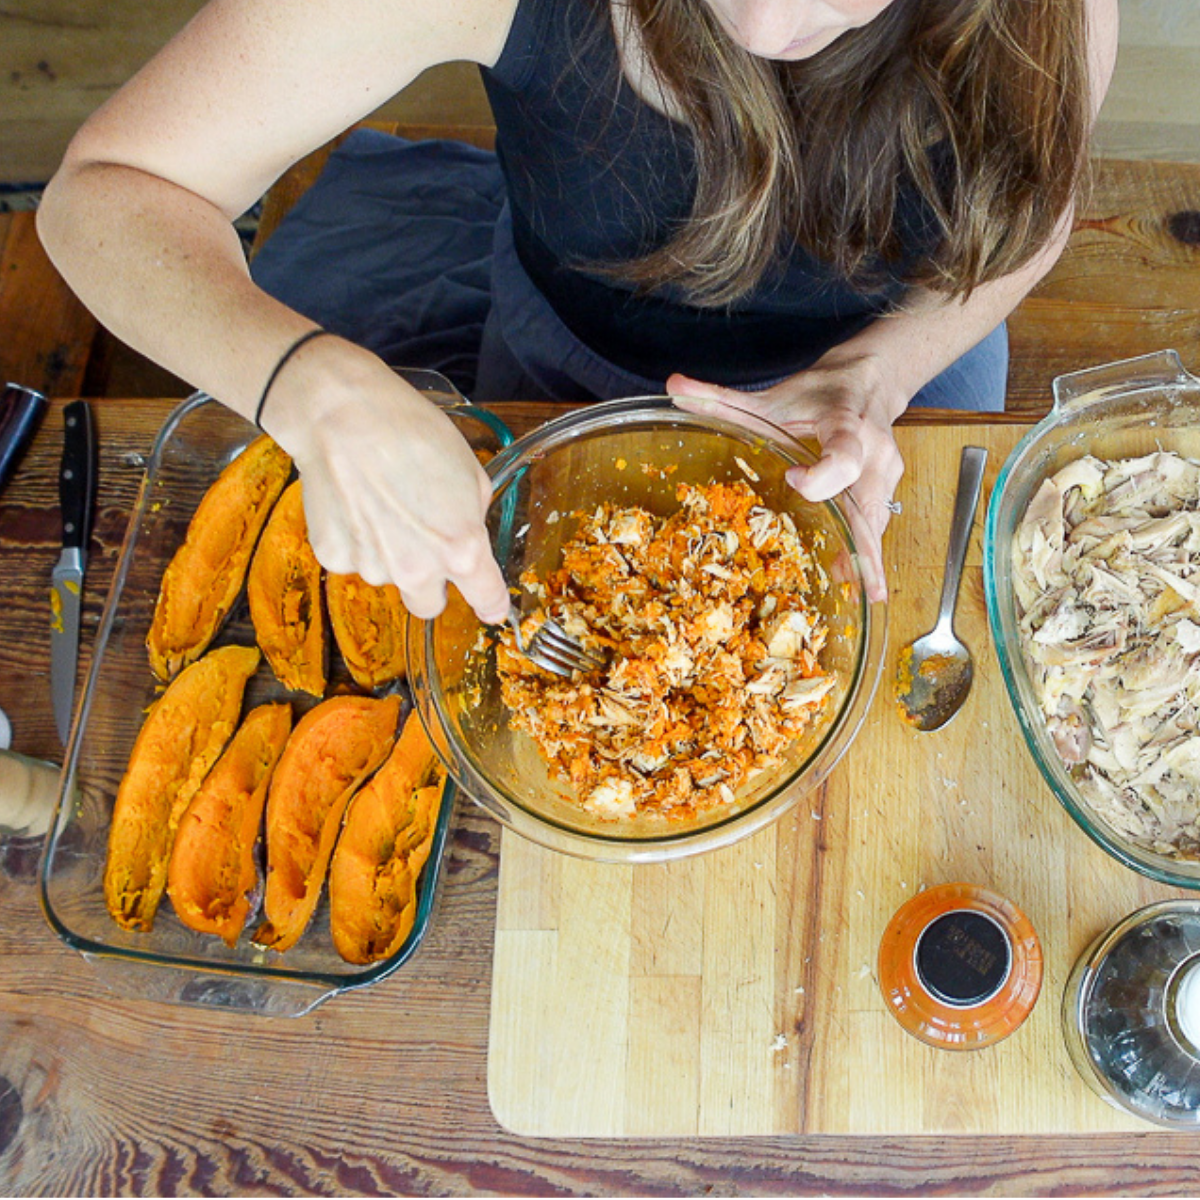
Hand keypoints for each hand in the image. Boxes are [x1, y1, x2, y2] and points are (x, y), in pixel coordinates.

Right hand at [260, 337, 510, 623]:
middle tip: (424, 547)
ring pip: (387, 577)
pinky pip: (353, 560)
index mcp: (461, 549)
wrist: (344, 417)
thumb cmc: (414, 433)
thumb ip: (473, 514)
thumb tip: (465, 529)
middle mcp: (416, 569)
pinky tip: (354, 502)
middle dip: (431, 586)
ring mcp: (371, 566)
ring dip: (389, 554)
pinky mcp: (333, 556)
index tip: (492, 607)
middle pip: (428, 606)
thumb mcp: (470, 471)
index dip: (492, 604)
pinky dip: (355, 541)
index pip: (487, 599)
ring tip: (381, 502)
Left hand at [666, 350, 907, 600]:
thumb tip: (672, 388)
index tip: (792, 479)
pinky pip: (877, 524)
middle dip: (857, 540)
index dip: (820, 477)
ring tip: (863, 593)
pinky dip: (869, 553)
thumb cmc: (820, 392)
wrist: (869, 380)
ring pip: (877, 519)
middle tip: (843, 573)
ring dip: (867, 557)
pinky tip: (865, 585)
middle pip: (866, 500)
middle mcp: (873, 451)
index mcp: (846, 425)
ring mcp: (885, 472)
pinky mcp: (888, 487)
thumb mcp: (773, 395)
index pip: (844, 455)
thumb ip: (723, 398)